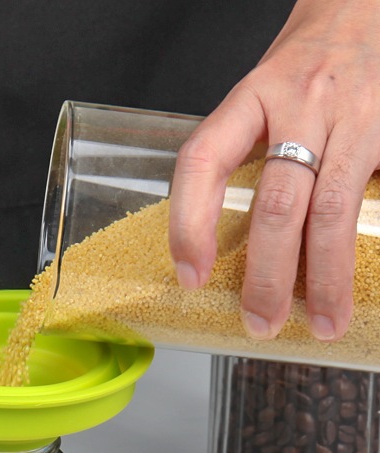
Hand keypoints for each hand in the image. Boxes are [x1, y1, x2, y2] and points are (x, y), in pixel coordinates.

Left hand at [169, 0, 379, 341]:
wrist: (365, 7)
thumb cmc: (302, 66)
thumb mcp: (256, 99)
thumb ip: (237, 157)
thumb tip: (211, 242)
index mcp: (250, 98)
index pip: (203, 162)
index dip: (190, 224)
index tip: (191, 275)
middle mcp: (301, 104)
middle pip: (276, 204)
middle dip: (266, 274)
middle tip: (260, 321)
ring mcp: (355, 116)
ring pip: (332, 210)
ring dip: (323, 277)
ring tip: (320, 322)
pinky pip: (378, 201)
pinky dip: (367, 247)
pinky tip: (360, 282)